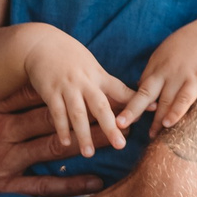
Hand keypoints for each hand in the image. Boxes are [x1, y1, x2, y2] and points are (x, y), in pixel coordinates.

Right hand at [20, 27, 143, 157]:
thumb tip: (131, 98)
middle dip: (110, 126)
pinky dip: (61, 128)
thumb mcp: (92, 66)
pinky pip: (56, 112)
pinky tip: (65, 142)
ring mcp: (67, 87)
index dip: (135, 100)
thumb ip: (108, 83)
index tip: (154, 109)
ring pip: (77, 113)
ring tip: (88, 153)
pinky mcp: (50, 91)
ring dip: (83, 134)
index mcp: (98, 75)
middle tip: (120, 145)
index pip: (120, 89)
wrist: (42, 44)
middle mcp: (85, 82)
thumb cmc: (71, 57)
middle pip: (100, 106)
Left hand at [125, 21, 196, 130]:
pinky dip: (175, 112)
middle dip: (131, 110)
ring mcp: (179, 76)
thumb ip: (154, 69)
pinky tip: (169, 124)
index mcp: (156, 64)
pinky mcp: (196, 80)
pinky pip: (183, 99)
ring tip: (151, 135)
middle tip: (118, 125)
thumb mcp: (166, 51)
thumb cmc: (192, 42)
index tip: (123, 116)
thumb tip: (140, 84)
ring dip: (156, 120)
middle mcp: (164, 71)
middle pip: (144, 94)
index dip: (131, 102)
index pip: (140, 87)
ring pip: (164, 101)